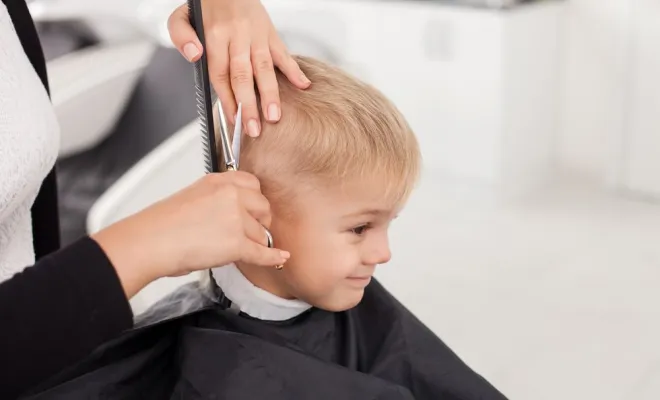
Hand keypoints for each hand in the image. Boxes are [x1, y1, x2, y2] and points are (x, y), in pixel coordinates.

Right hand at [91, 172, 288, 298]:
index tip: (254, 210)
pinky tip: (280, 257)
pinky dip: (273, 257)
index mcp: (218, 181)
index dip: (254, 202)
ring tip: (226, 248)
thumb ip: (216, 199)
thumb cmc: (161, 225)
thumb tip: (234, 213)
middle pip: (264, 207)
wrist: (148, 242)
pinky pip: (263, 252)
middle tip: (244, 232)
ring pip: (261, 234)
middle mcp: (230, 195)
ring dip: (251, 243)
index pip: (253, 184)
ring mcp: (235, 218)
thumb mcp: (192, 197)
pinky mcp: (236, 243)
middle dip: (258, 222)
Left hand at [167, 0, 310, 136]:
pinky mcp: (271, 33)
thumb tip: (194, 56)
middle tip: (254, 128)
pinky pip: (284, 53)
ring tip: (274, 116)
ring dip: (271, 94)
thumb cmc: (207, 8)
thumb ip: (180, 36)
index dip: (226, 99)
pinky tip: (303, 86)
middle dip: (249, 105)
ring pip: (264, 68)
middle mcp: (237, 35)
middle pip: (243, 76)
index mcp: (215, 34)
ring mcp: (257, 35)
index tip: (232, 119)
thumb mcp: (181, 16)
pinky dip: (294, 70)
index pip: (220, 73)